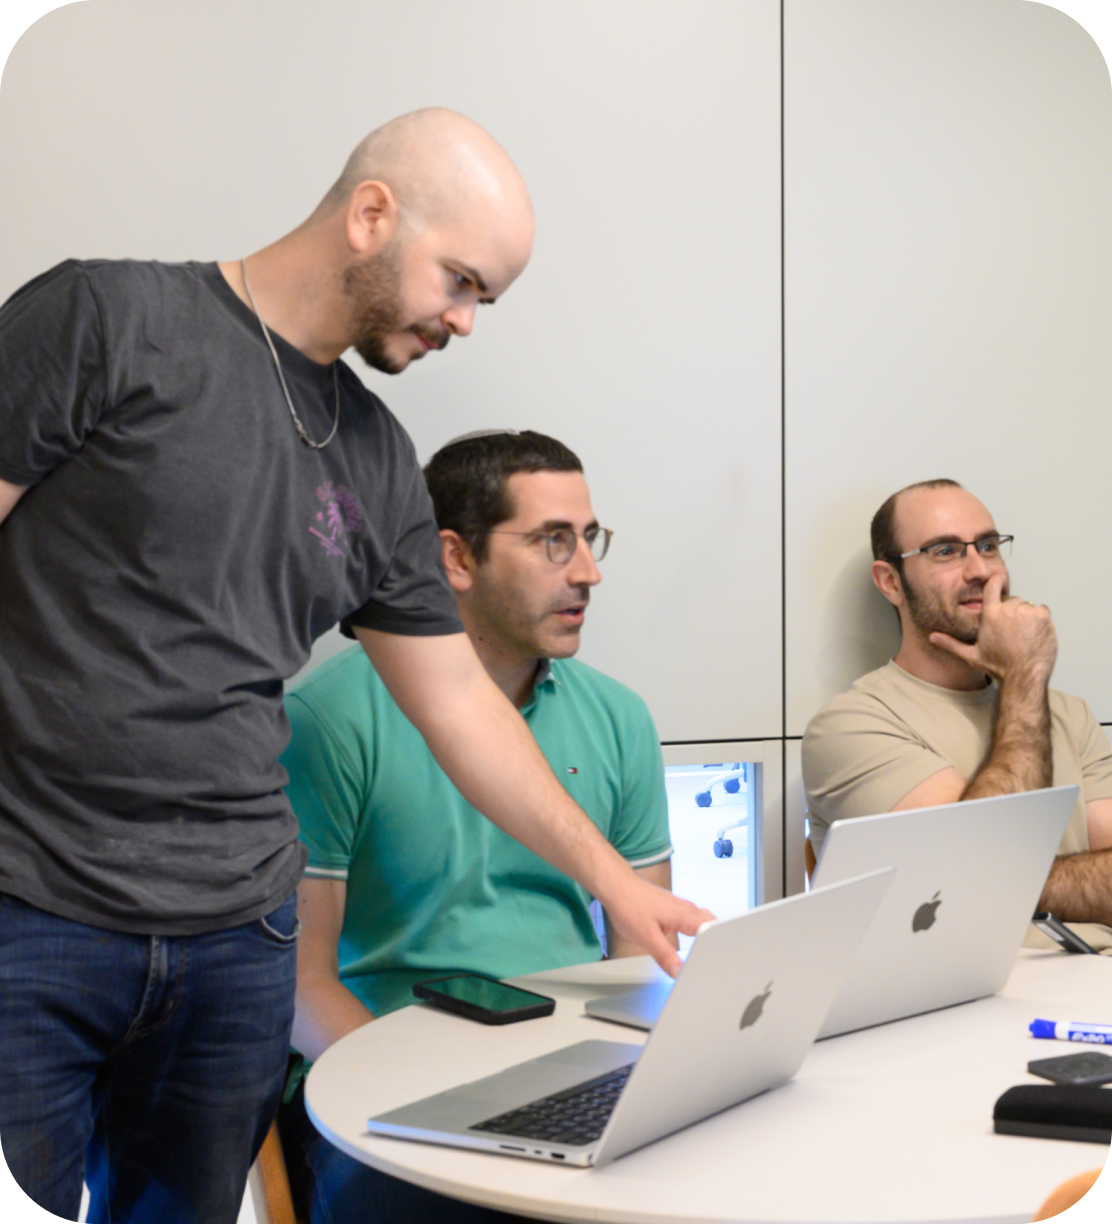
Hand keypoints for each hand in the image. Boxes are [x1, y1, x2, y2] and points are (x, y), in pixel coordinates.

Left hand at [598, 872, 714, 976]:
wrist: (617, 886)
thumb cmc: (628, 905)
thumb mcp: (646, 937)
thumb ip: (665, 955)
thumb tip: (679, 972)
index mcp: (685, 915)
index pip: (713, 932)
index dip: (718, 949)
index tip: (718, 965)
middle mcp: (687, 908)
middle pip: (713, 925)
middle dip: (719, 942)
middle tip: (718, 963)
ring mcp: (682, 907)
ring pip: (704, 921)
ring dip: (709, 936)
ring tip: (709, 956)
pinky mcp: (674, 908)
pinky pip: (694, 920)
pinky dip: (698, 931)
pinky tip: (694, 942)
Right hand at [929, 573, 1056, 682]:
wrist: (1023, 675)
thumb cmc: (999, 666)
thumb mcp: (971, 655)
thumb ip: (951, 644)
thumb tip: (933, 638)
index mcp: (990, 614)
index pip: (992, 585)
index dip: (997, 581)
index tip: (999, 580)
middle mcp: (1008, 609)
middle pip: (1012, 600)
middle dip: (1013, 611)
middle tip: (1012, 630)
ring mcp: (1026, 611)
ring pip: (1027, 606)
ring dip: (1027, 616)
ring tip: (1024, 635)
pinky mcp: (1042, 616)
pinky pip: (1042, 610)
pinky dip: (1040, 619)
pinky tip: (1034, 633)